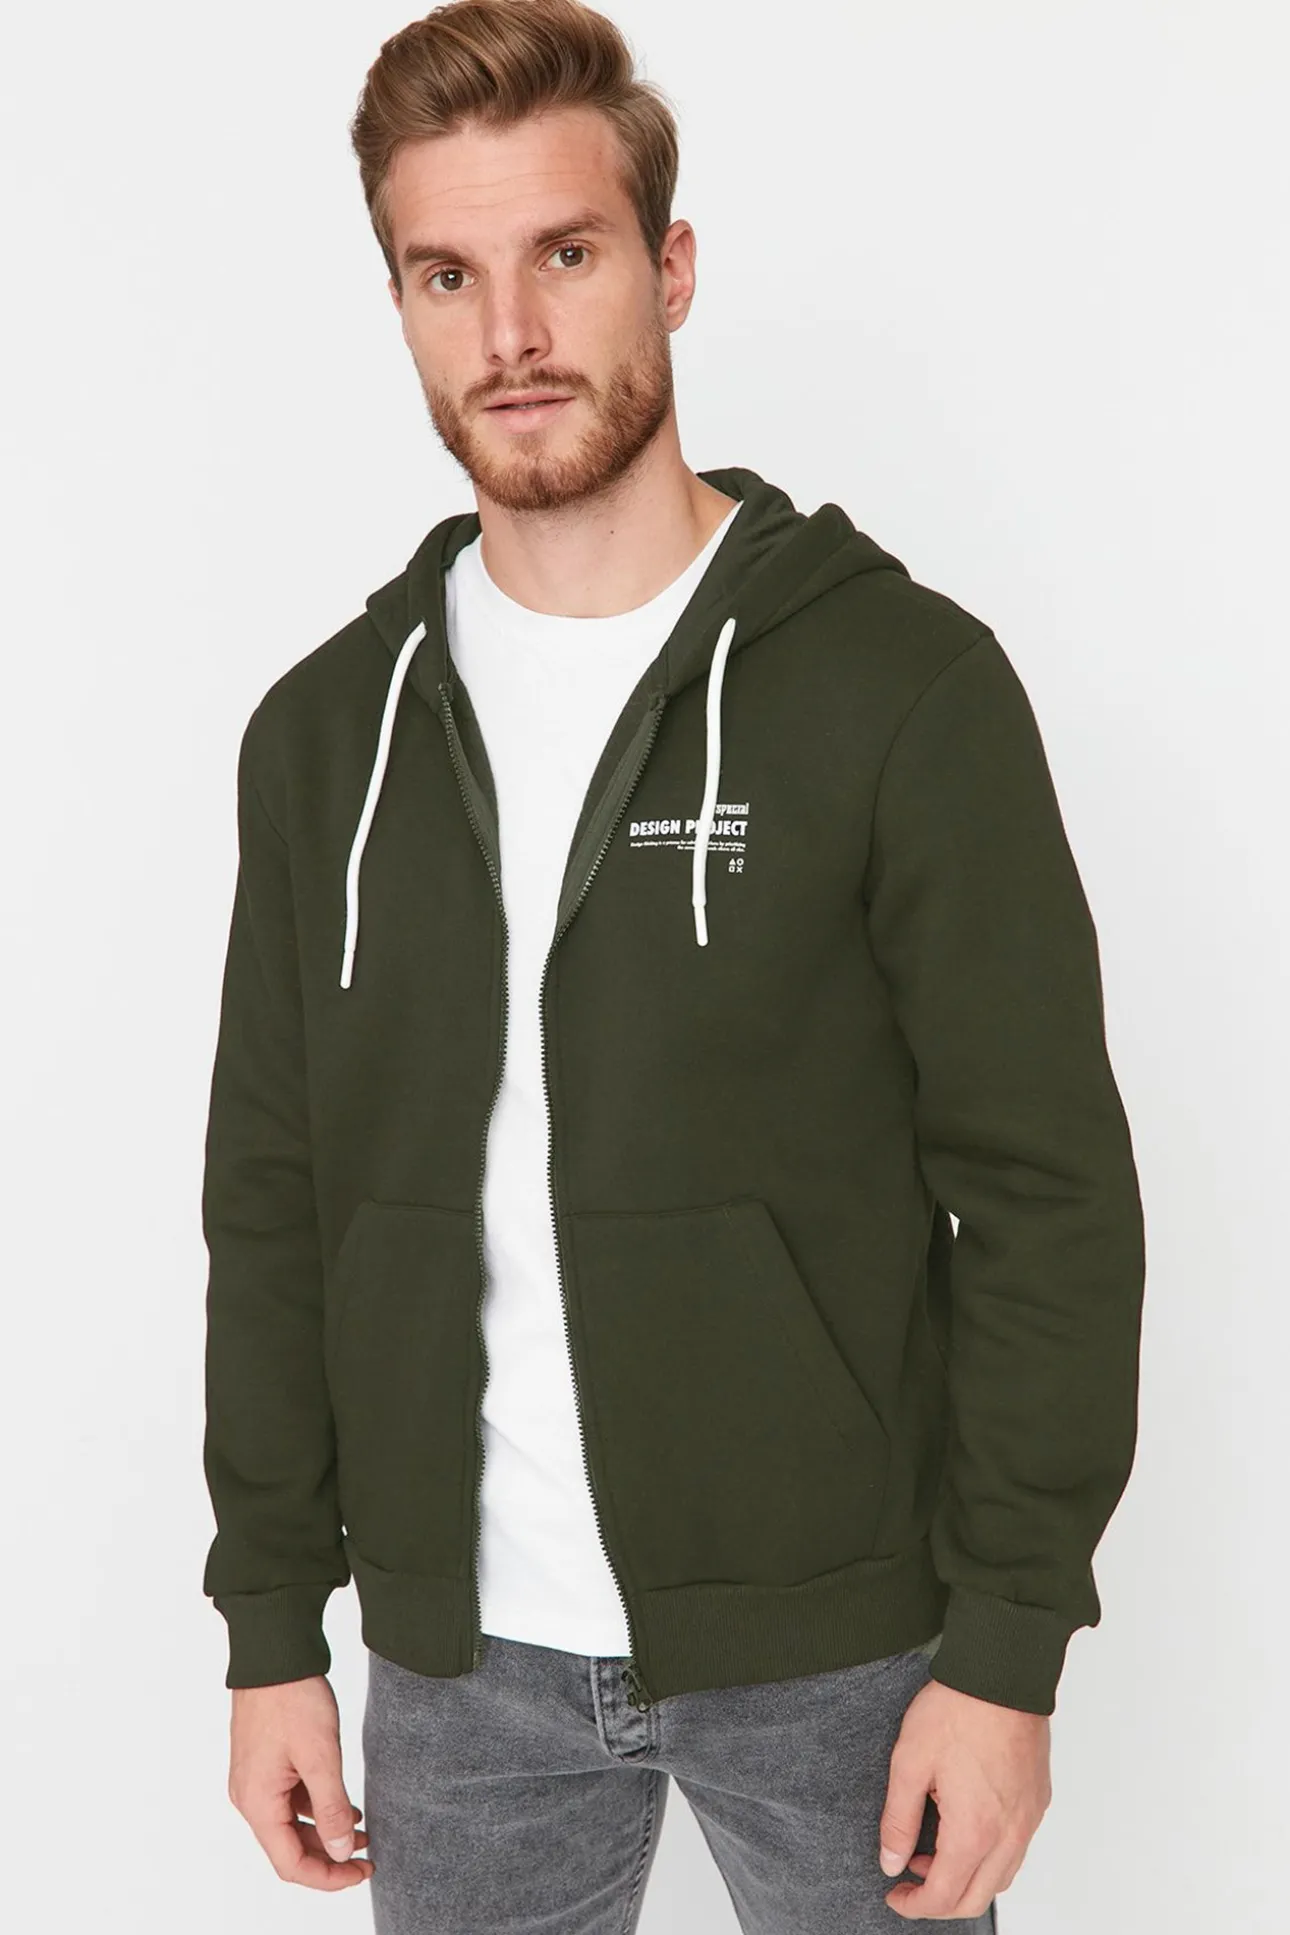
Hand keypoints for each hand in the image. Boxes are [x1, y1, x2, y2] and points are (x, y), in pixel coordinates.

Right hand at [227, 1674, 373, 1889]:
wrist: (273, 1652)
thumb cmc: (292, 1698)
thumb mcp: (320, 1755)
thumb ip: (331, 1808)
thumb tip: (341, 1852)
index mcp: (258, 1803)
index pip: (290, 1864)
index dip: (328, 1877)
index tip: (362, 1872)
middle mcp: (250, 1797)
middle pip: (289, 1848)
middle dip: (329, 1857)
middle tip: (367, 1856)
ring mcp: (255, 1779)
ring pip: (290, 1824)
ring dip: (324, 1832)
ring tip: (362, 1830)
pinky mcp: (263, 1763)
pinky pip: (288, 1800)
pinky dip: (315, 1808)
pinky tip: (344, 1803)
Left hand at [878, 1677, 1050, 1919]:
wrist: (1001, 1675)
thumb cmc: (956, 1712)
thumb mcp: (909, 1763)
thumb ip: (899, 1820)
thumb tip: (892, 1862)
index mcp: (974, 1832)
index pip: (945, 1896)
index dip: (915, 1905)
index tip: (895, 1895)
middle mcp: (1009, 1836)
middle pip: (975, 1899)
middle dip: (939, 1901)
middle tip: (909, 1879)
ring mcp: (1028, 1820)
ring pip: (1000, 1878)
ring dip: (965, 1879)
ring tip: (932, 1851)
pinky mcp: (1037, 1801)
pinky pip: (1015, 1850)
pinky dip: (988, 1857)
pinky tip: (964, 1828)